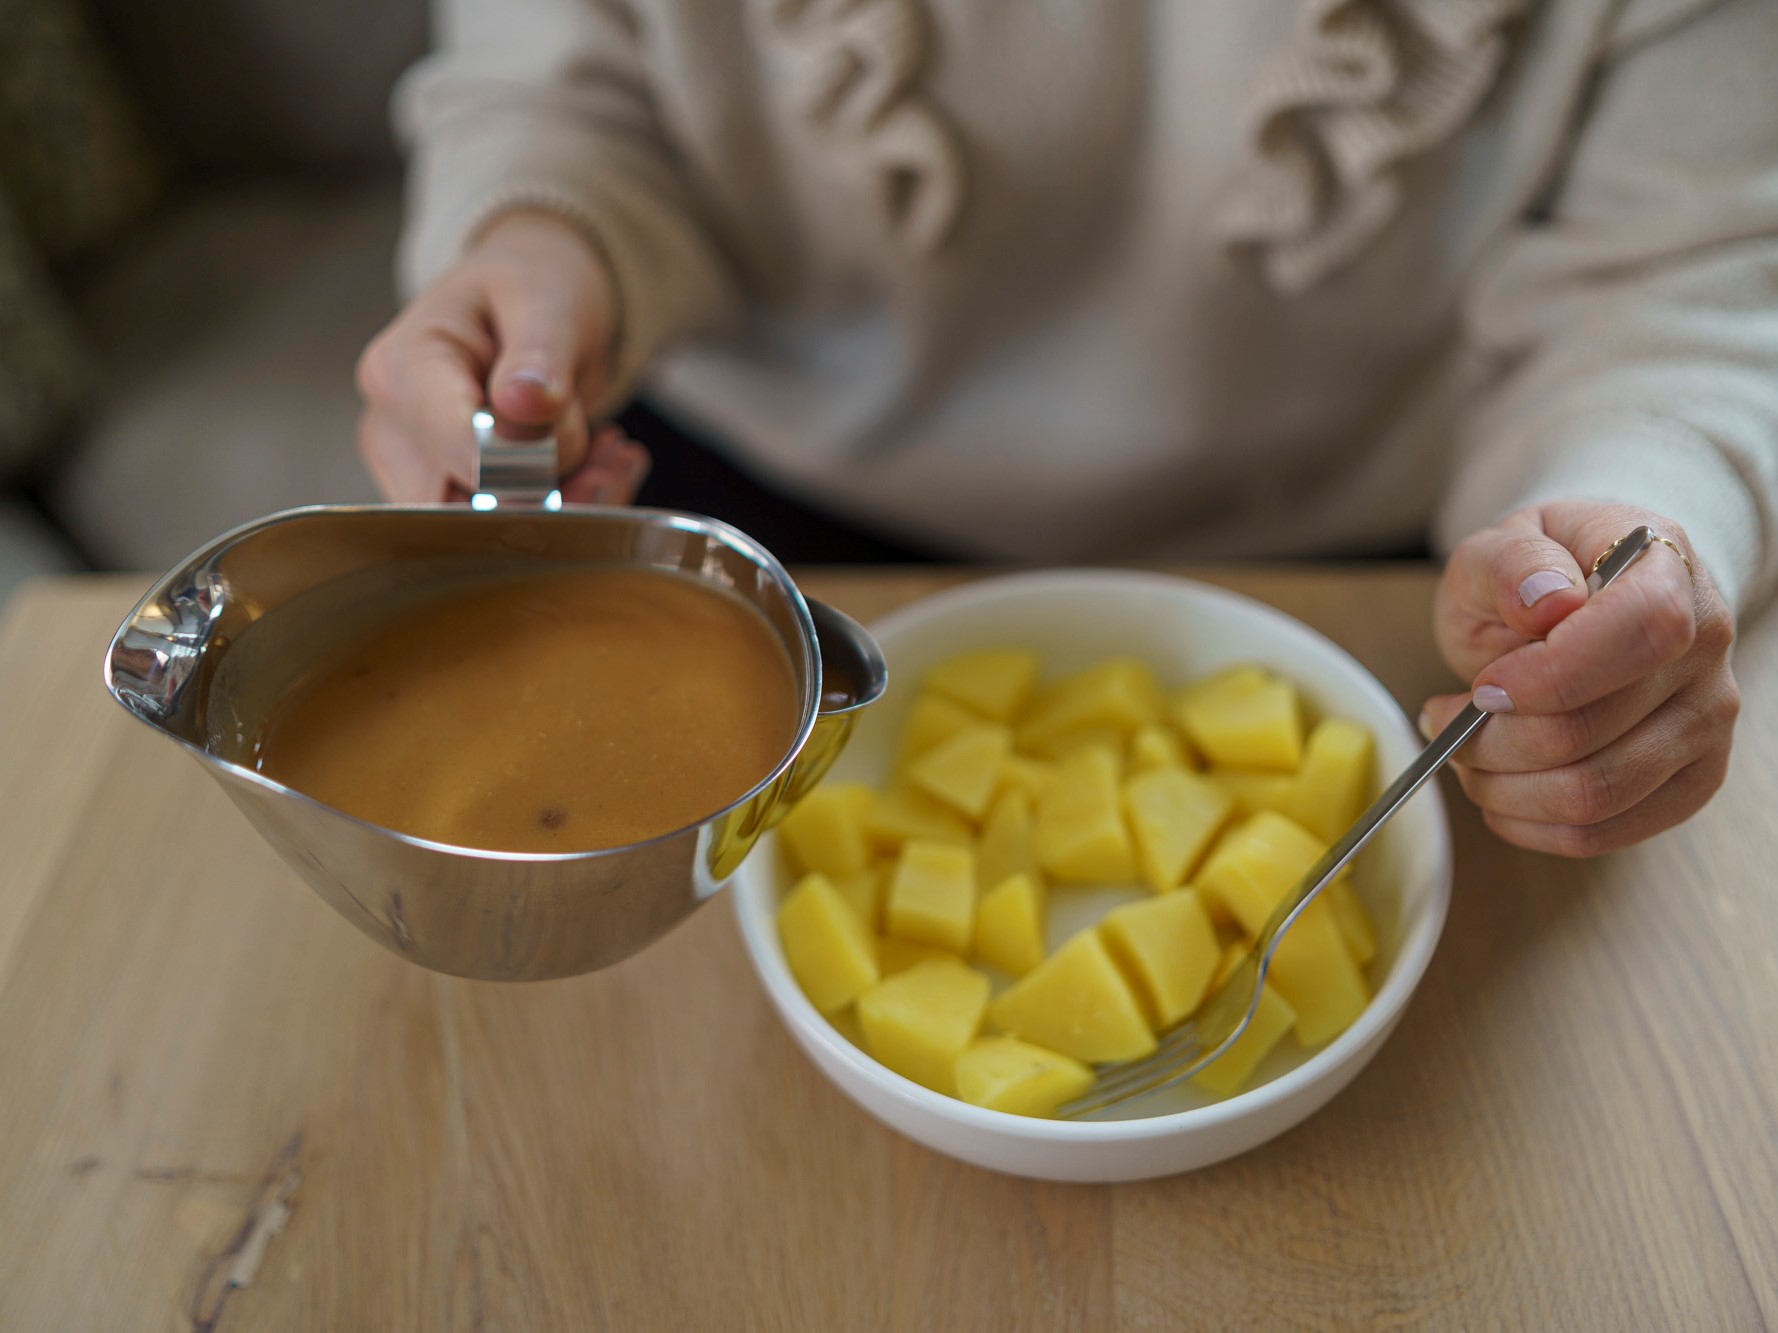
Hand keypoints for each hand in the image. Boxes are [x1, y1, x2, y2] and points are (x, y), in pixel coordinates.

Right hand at [355, 211, 648, 503]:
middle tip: (612, 458)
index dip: (520, 466)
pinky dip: (572, 505)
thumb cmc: (532, 285)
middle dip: (551, 498)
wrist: (534, 303)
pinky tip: (603, 465)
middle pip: (462, 510)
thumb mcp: (547, 300)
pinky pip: (515, 527)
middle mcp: (396, 428)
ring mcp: (421, 469)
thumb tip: (523, 402)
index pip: (450, 448)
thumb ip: (538, 353)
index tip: (577, 443)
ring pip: (491, 530)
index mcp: (403, 368)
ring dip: (570, 504)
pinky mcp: (458, 495)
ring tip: (612, 453)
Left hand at [1422, 502, 1738, 856]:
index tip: (1484, 689)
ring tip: (1464, 753)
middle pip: (1595, 730)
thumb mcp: (1503, 543)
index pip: (1643, 630)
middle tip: (1444, 718)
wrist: (1579, 600)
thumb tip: (1546, 598)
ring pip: (1594, 794)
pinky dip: (1528, 824)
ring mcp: (1706, 720)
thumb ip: (1514, 560)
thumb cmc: (1537, 575)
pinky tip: (1497, 788)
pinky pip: (1603, 832)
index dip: (1553, 675)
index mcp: (1668, 569)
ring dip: (1501, 787)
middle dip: (1492, 739)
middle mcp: (1706, 647)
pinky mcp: (1689, 780)